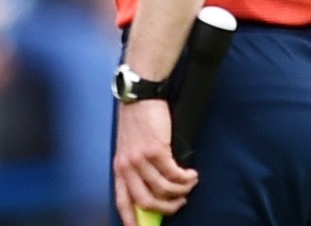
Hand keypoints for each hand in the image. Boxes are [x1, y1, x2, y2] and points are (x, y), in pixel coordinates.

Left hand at [113, 99, 195, 225]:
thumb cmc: (137, 121)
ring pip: (164, 190)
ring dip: (182, 191)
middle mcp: (127, 166)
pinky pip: (174, 174)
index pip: (123, 202)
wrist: (139, 96)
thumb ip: (137, 169)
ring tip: (189, 184)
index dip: (132, 221)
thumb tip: (156, 193)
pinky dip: (186, 178)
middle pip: (146, 202)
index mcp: (119, 168)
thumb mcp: (130, 148)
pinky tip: (192, 174)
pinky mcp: (155, 150)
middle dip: (167, 209)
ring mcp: (140, 159)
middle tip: (180, 203)